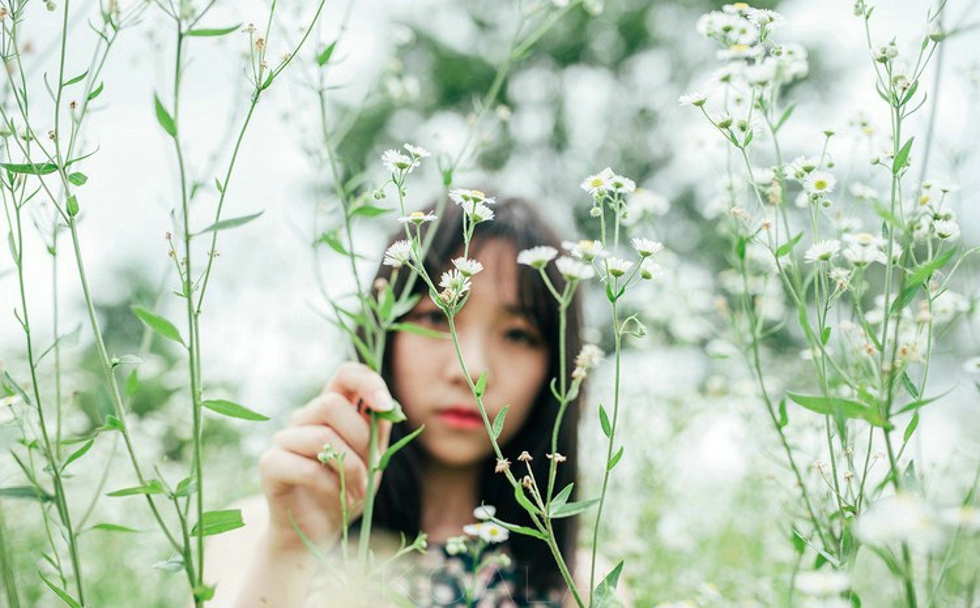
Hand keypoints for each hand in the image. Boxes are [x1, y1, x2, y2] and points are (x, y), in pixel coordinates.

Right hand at [258, 362, 394, 551]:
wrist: (318, 532)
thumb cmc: (347, 491)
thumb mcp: (373, 460)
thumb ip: (378, 431)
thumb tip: (387, 406)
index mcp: (333, 411)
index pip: (345, 374)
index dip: (367, 381)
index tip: (385, 404)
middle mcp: (305, 418)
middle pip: (330, 404)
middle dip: (360, 438)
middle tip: (370, 470)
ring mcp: (284, 440)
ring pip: (320, 435)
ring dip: (350, 468)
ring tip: (358, 492)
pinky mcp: (270, 465)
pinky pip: (306, 467)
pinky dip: (331, 487)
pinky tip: (338, 500)